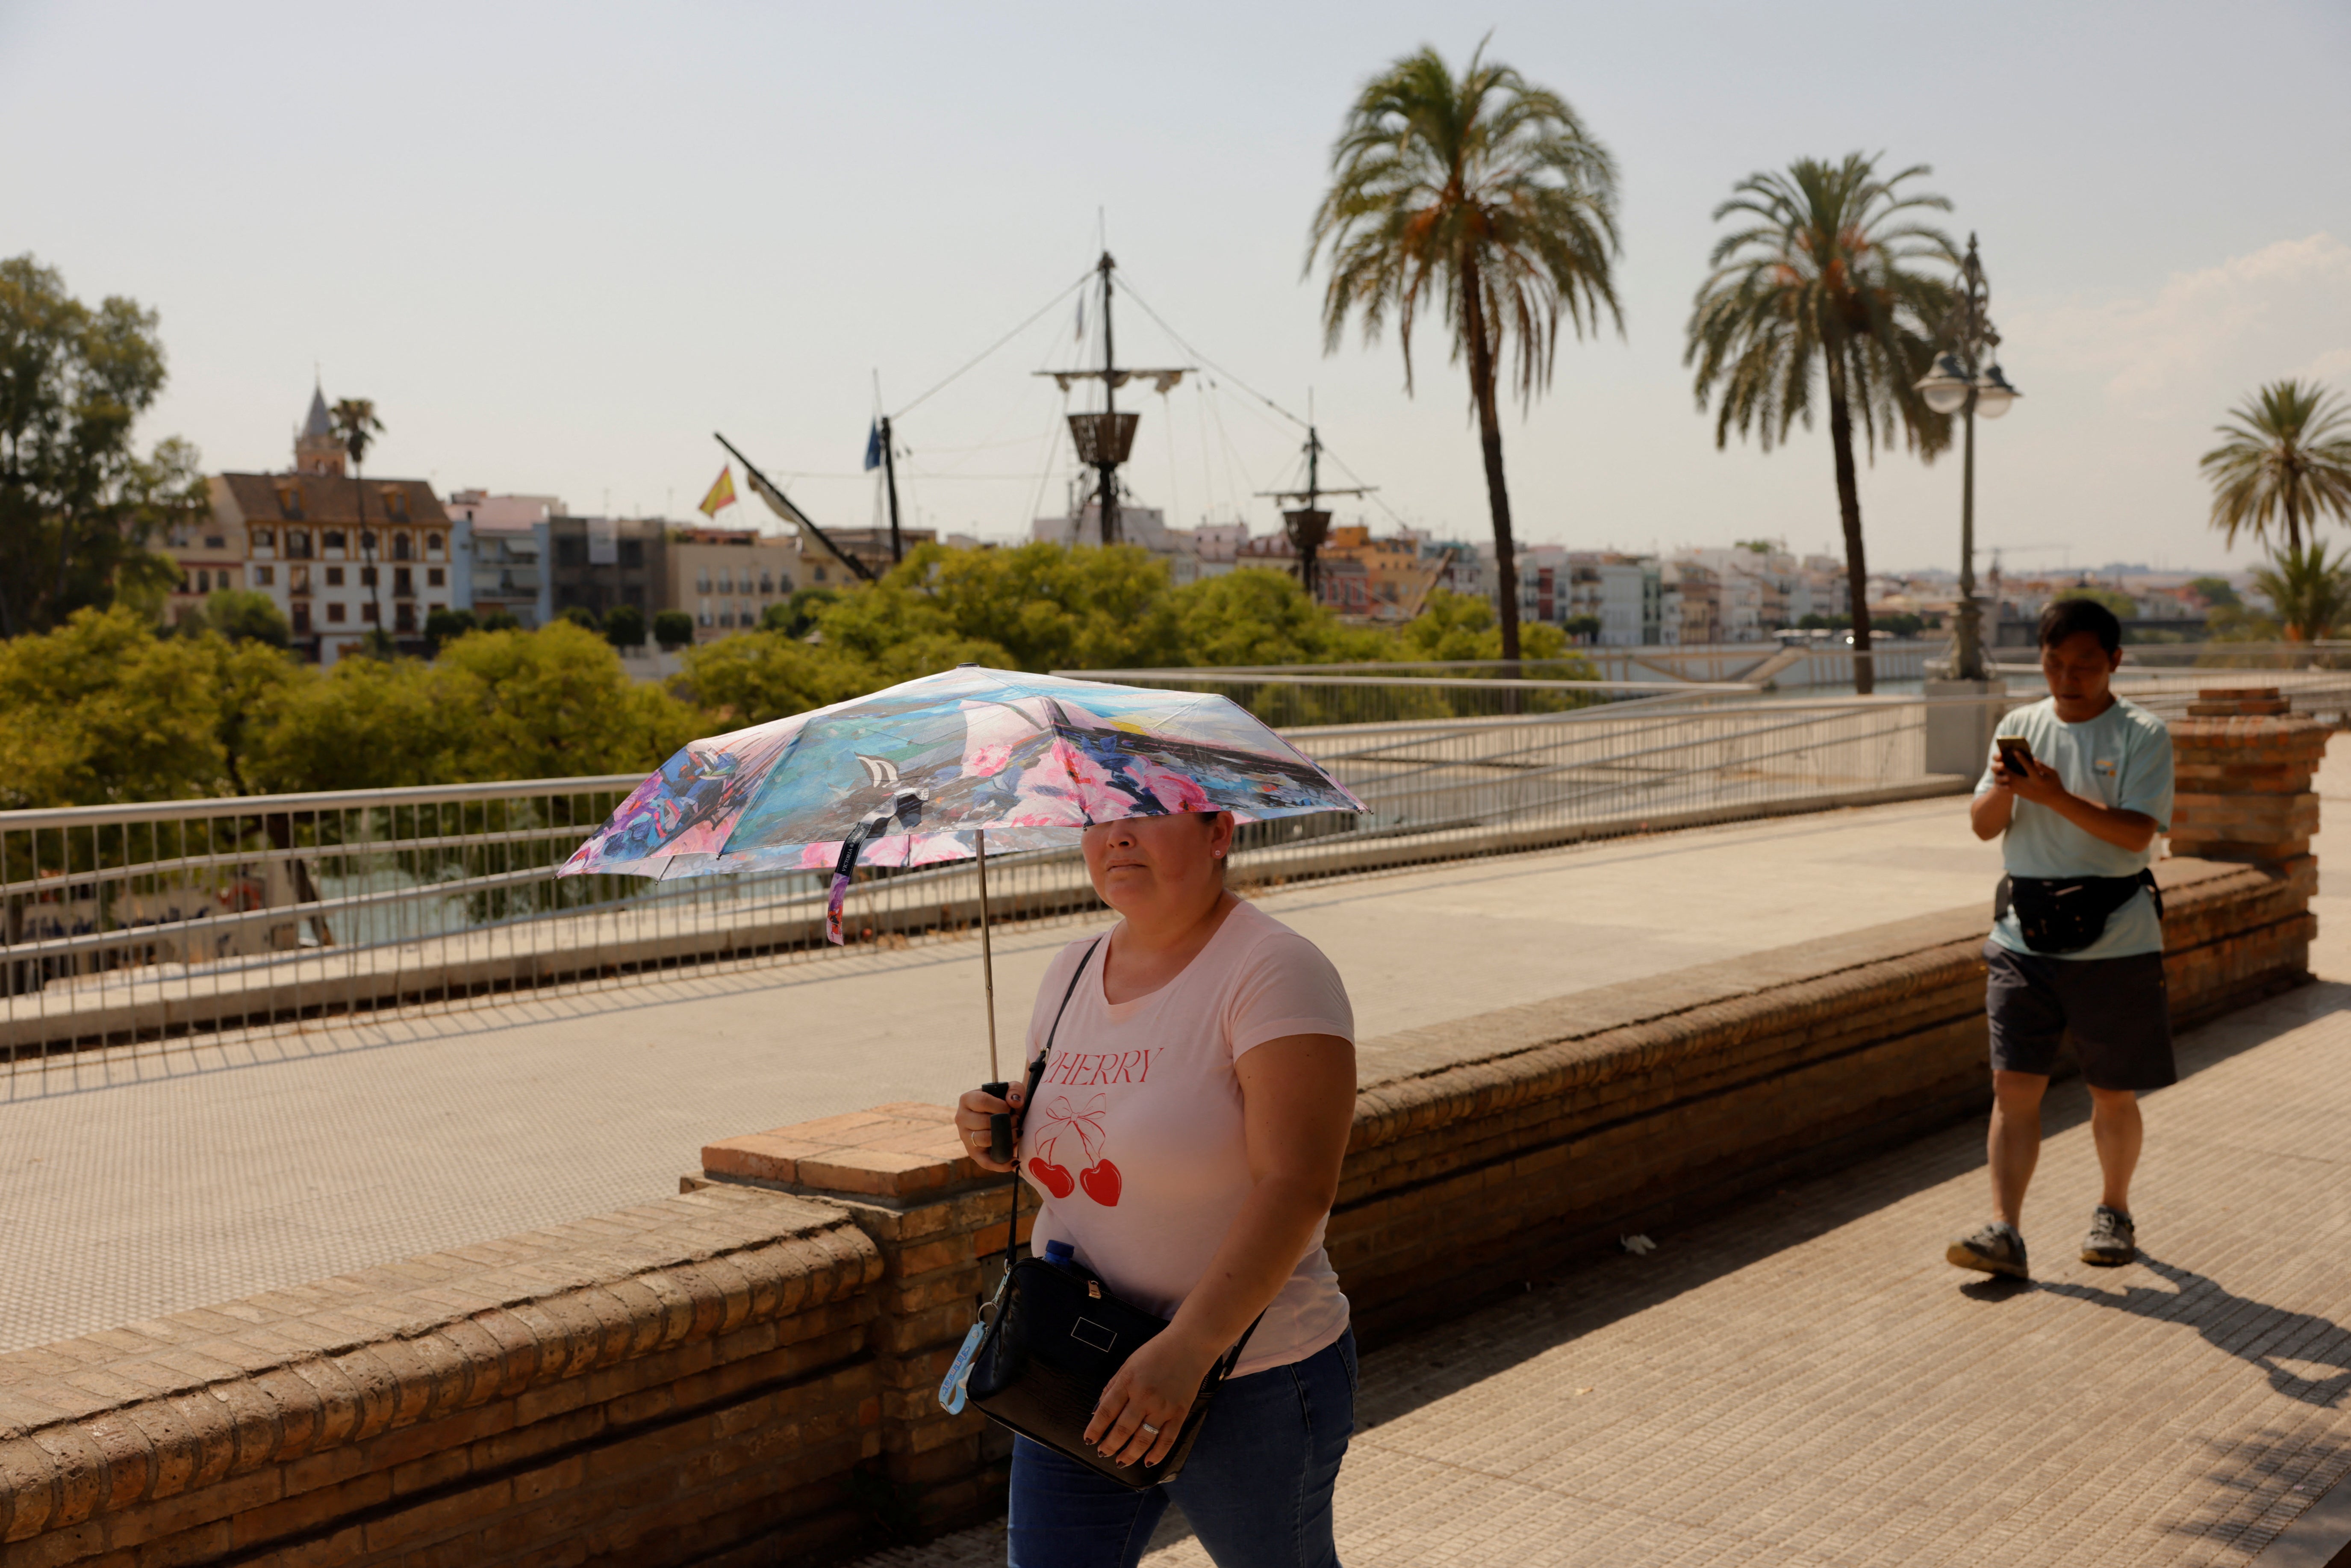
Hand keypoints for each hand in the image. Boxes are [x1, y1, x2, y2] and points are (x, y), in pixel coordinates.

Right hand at [953, 1083, 1021, 1172]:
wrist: (1002, 1116)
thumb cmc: (1004, 1101)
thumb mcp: (1011, 1090)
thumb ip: (1014, 1089)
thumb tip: (1014, 1103)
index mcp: (967, 1099)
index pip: (982, 1101)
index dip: (1000, 1106)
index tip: (1010, 1108)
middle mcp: (961, 1118)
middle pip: (984, 1122)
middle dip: (1006, 1123)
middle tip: (1016, 1121)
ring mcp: (965, 1136)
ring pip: (984, 1139)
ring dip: (1006, 1137)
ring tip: (1016, 1133)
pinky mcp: (972, 1152)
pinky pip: (984, 1162)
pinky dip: (1000, 1164)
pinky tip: (1014, 1161)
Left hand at [1084, 1329, 1215, 1469]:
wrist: (1189, 1345)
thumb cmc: (1156, 1352)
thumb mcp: (1129, 1364)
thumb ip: (1114, 1386)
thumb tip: (1099, 1409)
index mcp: (1128, 1381)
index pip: (1106, 1411)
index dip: (1095, 1429)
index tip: (1089, 1440)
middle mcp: (1144, 1396)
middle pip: (1123, 1429)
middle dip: (1110, 1445)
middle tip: (1103, 1453)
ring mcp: (1163, 1406)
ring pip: (1143, 1439)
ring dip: (1130, 1454)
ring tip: (1121, 1462)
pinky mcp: (1179, 1412)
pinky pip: (1167, 1439)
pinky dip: (1157, 1453)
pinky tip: (1148, 1462)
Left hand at [2005, 757, 2068, 807]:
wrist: (2054, 799)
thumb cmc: (2055, 783)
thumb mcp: (2053, 773)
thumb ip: (2043, 766)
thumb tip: (2033, 759)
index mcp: (2038, 779)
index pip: (2028, 767)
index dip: (2021, 759)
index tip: (2015, 751)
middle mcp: (2030, 786)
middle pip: (2014, 776)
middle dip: (2006, 768)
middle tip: (2000, 759)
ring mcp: (2025, 792)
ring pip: (2010, 783)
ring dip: (2004, 775)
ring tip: (1999, 766)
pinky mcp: (2022, 795)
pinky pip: (2011, 788)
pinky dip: (2006, 781)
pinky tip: (2002, 774)